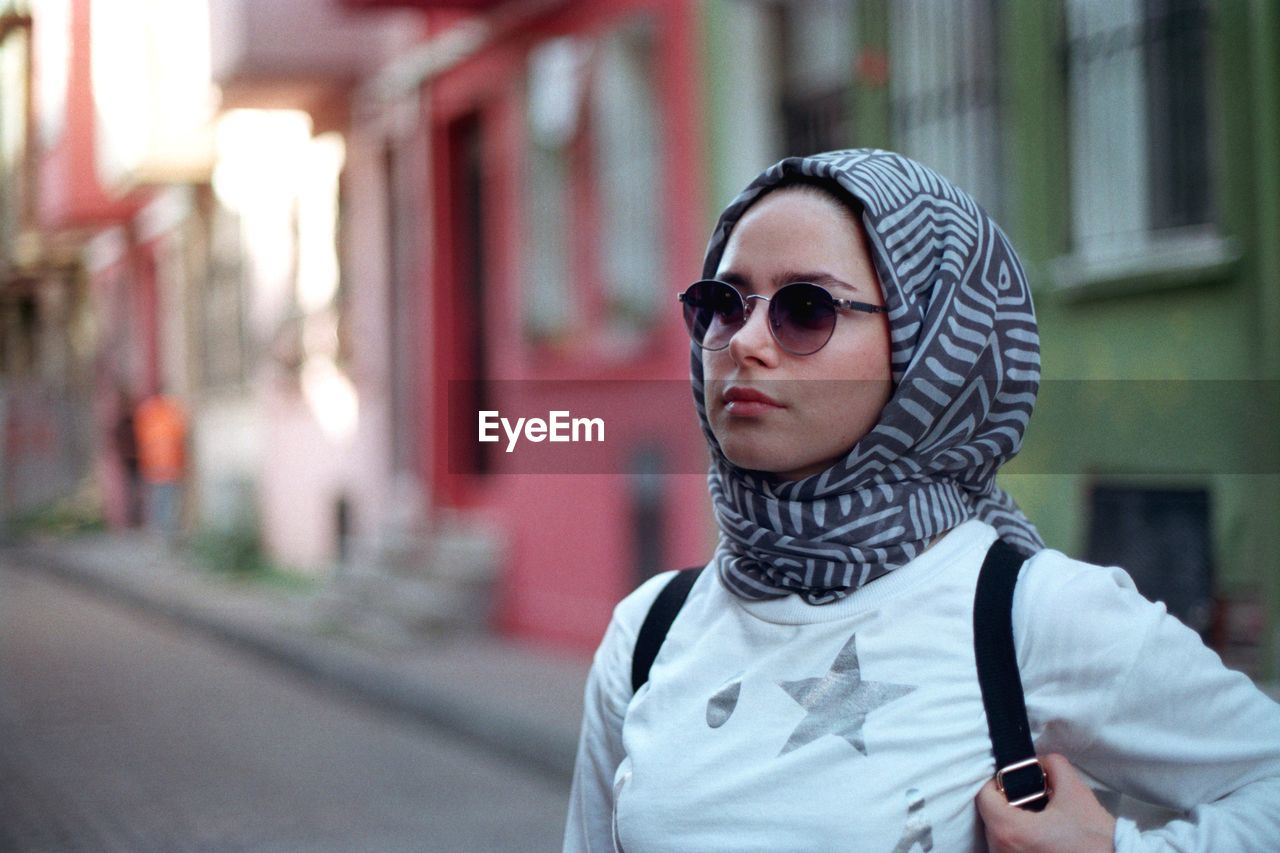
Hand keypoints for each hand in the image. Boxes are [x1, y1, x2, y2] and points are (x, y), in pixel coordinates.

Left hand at [976, 753, 1116, 852]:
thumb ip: (1052, 765)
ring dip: (1014, 826)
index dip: (998, 784)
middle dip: (1008, 806)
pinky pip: (1009, 851)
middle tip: (1031, 801)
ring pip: (999, 837)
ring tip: (1040, 823)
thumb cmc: (1096, 840)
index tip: (1014, 783)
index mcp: (1010, 831)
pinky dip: (1020, 843)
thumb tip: (1039, 761)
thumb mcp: (1075, 792)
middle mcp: (1002, 852)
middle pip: (990, 818)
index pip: (985, 797)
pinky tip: (1043, 841)